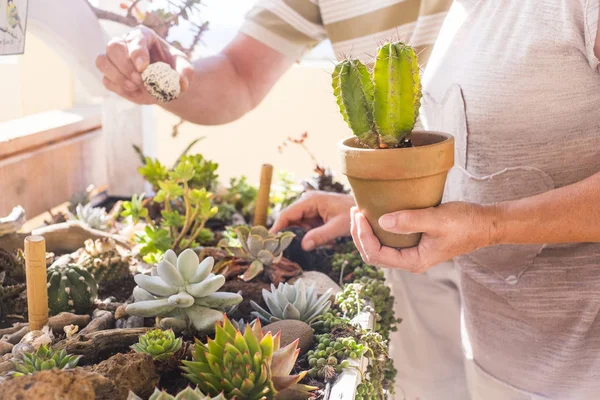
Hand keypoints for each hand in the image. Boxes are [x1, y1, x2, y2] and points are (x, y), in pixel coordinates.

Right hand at [96, 25, 193, 103]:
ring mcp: (115, 59)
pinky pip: (106, 80)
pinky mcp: (111, 75)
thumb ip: (185, 73)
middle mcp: (125, 43)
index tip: (143, 67)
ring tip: (135, 86)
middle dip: (125, 66)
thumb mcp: (184, 68)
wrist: (166, 84)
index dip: (136, 52)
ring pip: (102, 61)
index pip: (135, 38)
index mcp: (143, 36)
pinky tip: (133, 90)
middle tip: (140, 80)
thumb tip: (182, 84)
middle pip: (113, 47)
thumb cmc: (173, 69)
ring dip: (118, 76)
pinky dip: (118, 87)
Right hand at [270, 191, 354, 250]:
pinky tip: (312, 243)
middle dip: (286, 233)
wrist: (365, 209)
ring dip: (297, 235)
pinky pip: (304, 226)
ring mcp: (310, 208)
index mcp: (311, 200)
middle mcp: (307, 202)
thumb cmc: (354, 214)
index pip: (287, 214)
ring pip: (296, 224)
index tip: (270, 241)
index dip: (277, 227)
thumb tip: (303, 246)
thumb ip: (321, 235)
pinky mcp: (314, 215)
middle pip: (289, 219)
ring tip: (299, 247)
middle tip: (279, 250)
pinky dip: (305, 235)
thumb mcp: (338, 227)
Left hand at [350, 202, 499, 272]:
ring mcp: (412, 253)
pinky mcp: (415, 243)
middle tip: (355, 212)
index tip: (359, 215)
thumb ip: (409, 221)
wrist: (485, 224)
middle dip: (359, 235)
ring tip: (360, 212)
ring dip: (366, 233)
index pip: (377, 254)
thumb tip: (382, 221)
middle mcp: (410, 260)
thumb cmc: (465, 223)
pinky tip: (375, 215)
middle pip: (373, 254)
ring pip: (379, 248)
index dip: (362, 236)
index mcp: (414, 261)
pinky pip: (389, 241)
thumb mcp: (436, 219)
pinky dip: (378, 230)